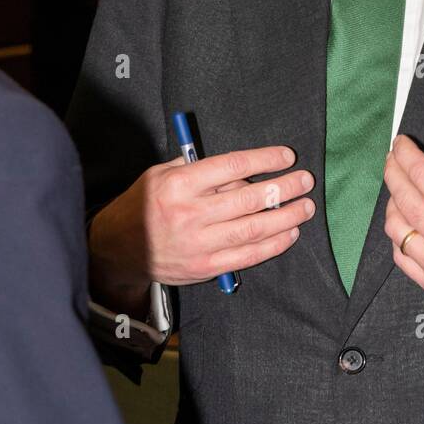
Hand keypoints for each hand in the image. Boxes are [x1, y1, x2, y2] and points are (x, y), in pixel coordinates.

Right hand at [88, 146, 315, 309]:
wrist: (117, 248)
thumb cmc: (144, 203)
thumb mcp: (161, 173)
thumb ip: (199, 168)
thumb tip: (242, 169)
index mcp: (180, 184)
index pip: (233, 166)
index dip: (265, 160)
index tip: (287, 156)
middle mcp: (191, 214)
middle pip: (248, 199)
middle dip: (283, 188)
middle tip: (306, 180)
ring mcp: (199, 244)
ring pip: (253, 229)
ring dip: (285, 218)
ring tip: (306, 207)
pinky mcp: (205, 267)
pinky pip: (247, 256)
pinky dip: (272, 246)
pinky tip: (289, 234)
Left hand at [384, 110, 423, 332]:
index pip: (421, 174)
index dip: (406, 154)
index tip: (401, 143)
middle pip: (403, 198)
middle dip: (393, 172)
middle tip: (392, 159)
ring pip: (396, 229)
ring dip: (393, 205)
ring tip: (399, 191)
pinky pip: (403, 259)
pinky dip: (398, 239)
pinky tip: (406, 227)